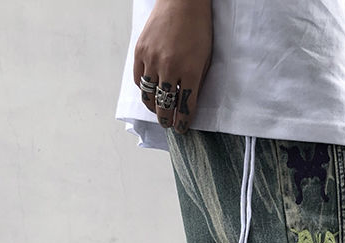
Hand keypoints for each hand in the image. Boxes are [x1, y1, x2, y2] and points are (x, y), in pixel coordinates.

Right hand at [133, 0, 212, 133]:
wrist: (181, 1)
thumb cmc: (198, 28)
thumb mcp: (206, 58)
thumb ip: (197, 81)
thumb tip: (188, 103)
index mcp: (190, 71)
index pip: (184, 108)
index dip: (182, 123)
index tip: (181, 129)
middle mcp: (169, 68)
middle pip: (164, 106)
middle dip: (166, 120)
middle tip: (168, 124)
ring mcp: (152, 60)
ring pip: (148, 96)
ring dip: (153, 107)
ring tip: (158, 110)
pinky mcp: (140, 51)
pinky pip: (138, 79)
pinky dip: (144, 89)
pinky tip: (150, 91)